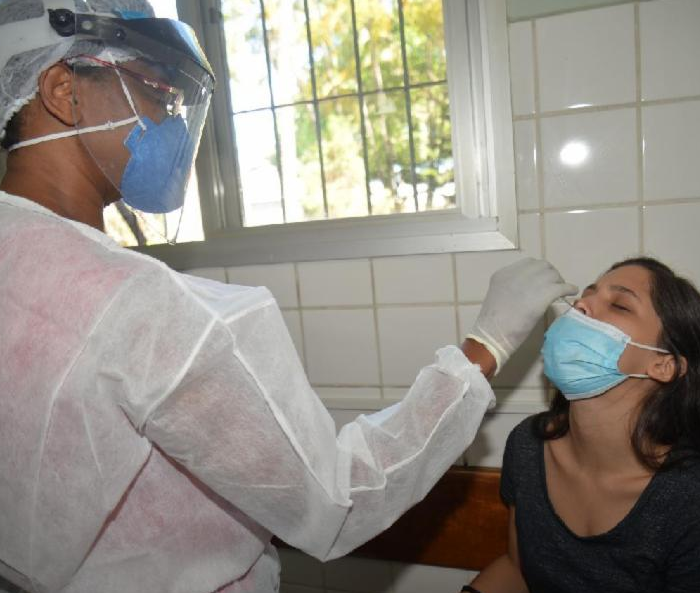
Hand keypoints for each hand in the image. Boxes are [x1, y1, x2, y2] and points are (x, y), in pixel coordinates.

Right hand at [465, 258, 576, 372]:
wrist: (492, 335)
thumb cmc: (492, 324)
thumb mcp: (498, 298)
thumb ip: (511, 289)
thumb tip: (529, 292)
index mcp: (503, 274)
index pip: (527, 264)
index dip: (537, 272)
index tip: (542, 281)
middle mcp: (516, 274)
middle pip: (541, 266)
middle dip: (550, 274)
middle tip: (554, 286)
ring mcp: (530, 283)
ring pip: (552, 274)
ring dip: (559, 281)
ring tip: (562, 290)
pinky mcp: (543, 294)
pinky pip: (561, 286)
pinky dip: (568, 288)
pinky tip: (571, 292)